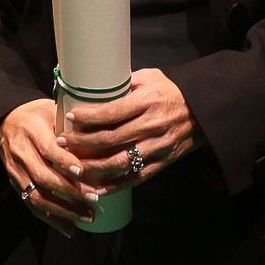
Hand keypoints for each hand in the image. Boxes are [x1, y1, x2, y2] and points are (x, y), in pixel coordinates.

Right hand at [0, 98, 103, 236]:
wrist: (5, 119)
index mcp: (31, 130)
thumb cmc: (36, 115)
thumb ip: (73, 127)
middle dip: (70, 191)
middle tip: (94, 198)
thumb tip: (105, 143)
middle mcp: (20, 151)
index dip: (65, 162)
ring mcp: (15, 168)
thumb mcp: (52, 111)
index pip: (48, 149)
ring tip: (87, 216)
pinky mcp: (14, 181)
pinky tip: (69, 228)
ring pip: (36, 194)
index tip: (84, 173)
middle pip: (42, 175)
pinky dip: (50, 218)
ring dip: (62, 210)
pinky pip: (30, 203)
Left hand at [60, 68, 202, 188]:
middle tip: (61, 143)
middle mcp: (152, 126)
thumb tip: (90, 86)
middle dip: (82, 143)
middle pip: (112, 139)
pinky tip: (95, 187)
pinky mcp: (163, 162)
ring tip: (72, 167)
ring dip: (94, 167)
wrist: (204, 110)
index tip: (70, 118)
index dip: (88, 117)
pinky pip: (136, 177)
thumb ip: (123, 84)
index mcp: (147, 102)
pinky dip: (115, 185)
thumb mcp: (149, 77)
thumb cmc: (170, 90)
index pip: (112, 112)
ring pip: (121, 162)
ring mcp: (158, 147)